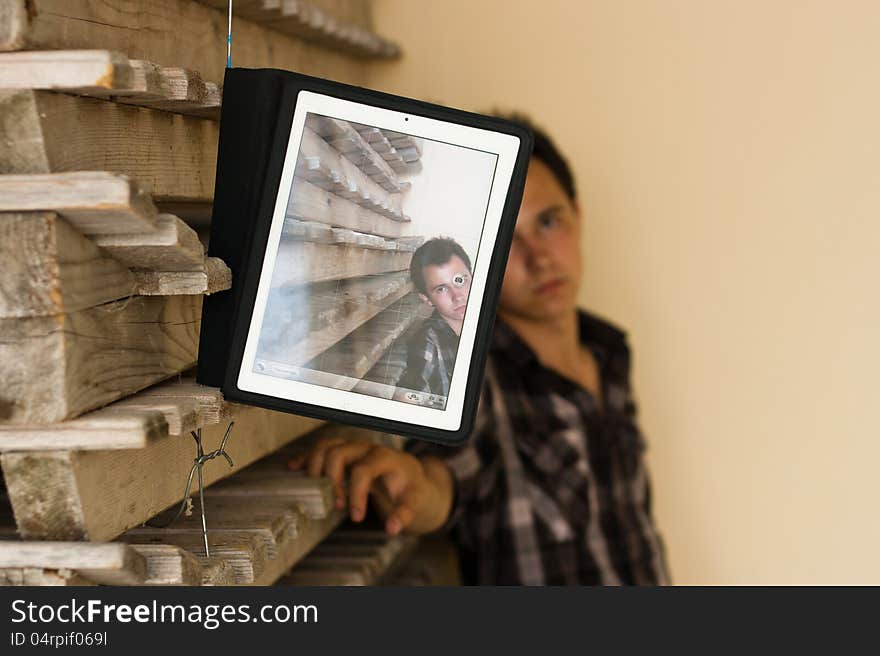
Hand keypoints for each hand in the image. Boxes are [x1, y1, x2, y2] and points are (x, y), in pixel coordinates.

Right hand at [288, 438, 452, 535]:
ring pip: (326, 446)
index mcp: (386, 458)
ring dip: (315, 466)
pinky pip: (321, 449)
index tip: (356, 517)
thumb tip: (392, 528)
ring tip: (316, 490)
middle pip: (338, 452)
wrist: (412, 477)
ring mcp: (354, 448)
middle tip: (337, 505)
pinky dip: (307, 457)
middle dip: (332, 480)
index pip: (363, 470)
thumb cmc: (412, 489)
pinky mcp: (345, 453)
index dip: (356, 494)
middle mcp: (367, 448)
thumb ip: (404, 515)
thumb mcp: (415, 503)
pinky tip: (294, 468)